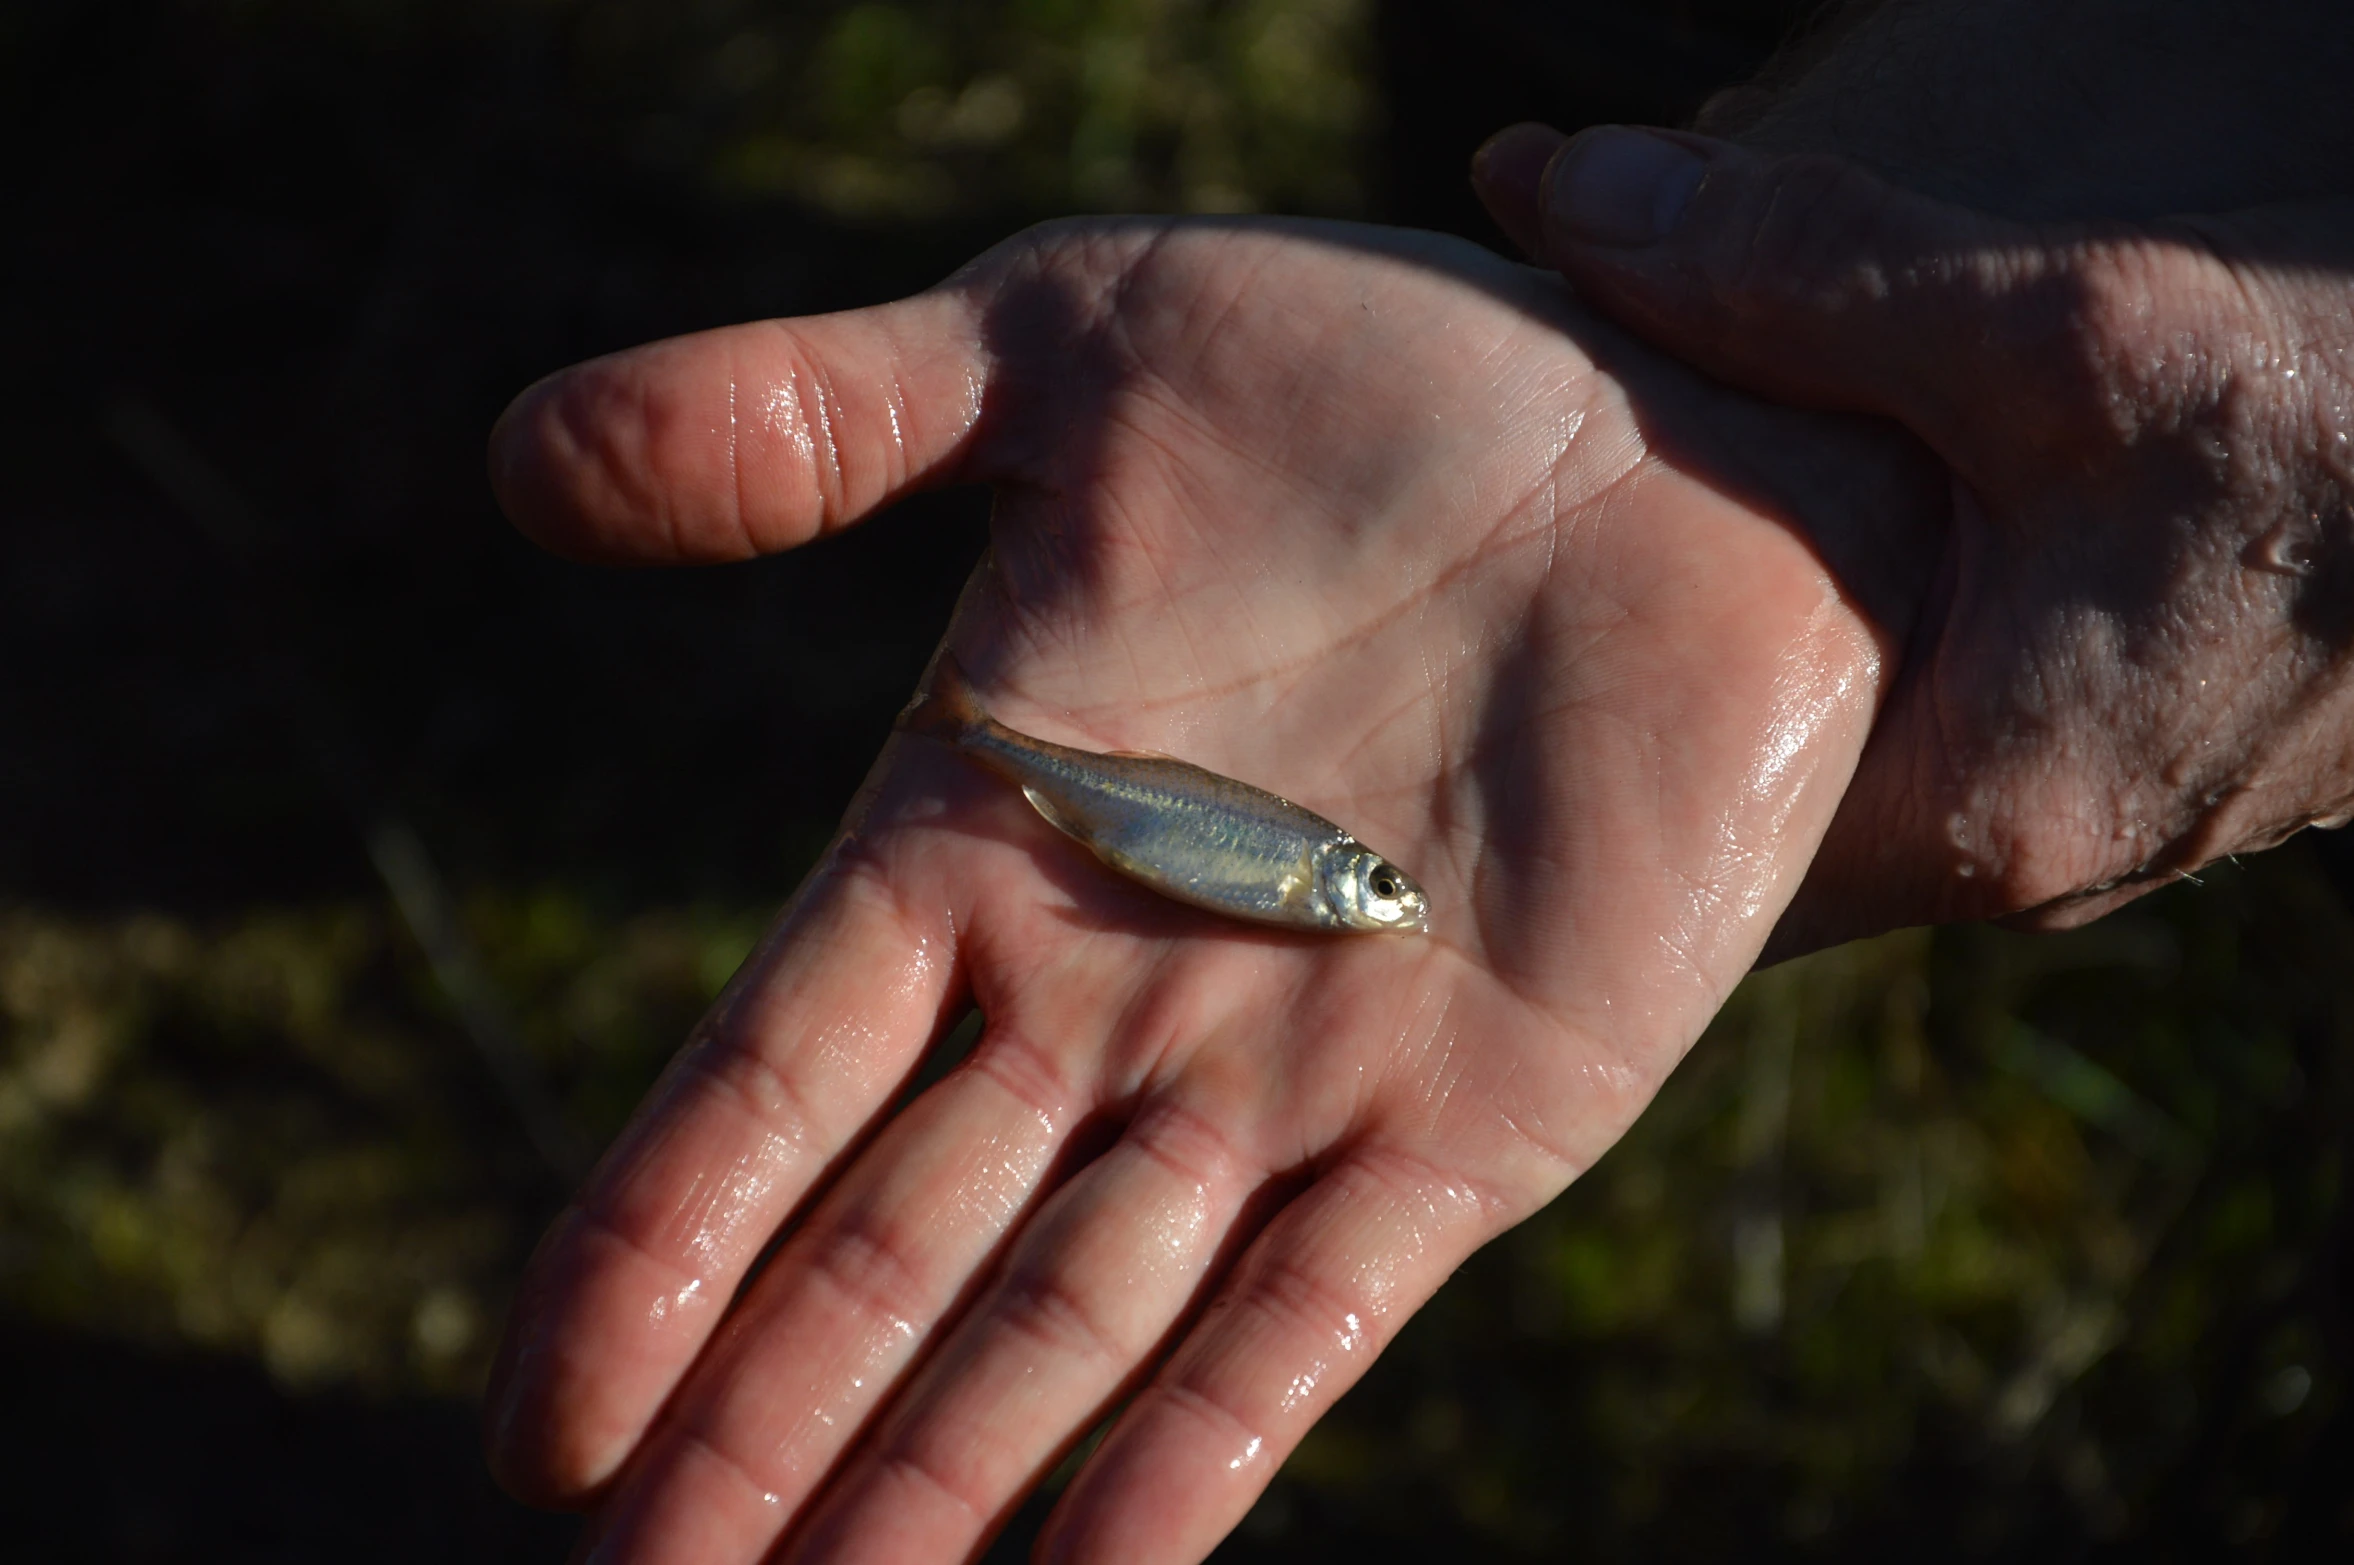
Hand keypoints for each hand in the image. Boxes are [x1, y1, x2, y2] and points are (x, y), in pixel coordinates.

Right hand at [480, 217, 1923, 1562]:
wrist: (1677, 422)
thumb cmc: (1375, 371)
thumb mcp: (1061, 346)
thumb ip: (805, 416)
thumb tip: (516, 462)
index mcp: (989, 827)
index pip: (770, 1075)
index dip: (653, 1245)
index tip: (536, 1420)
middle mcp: (1113, 987)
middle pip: (894, 1255)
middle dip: (762, 1429)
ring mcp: (1294, 1071)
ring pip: (1073, 1327)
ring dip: (937, 1487)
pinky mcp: (1478, 1121)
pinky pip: (1311, 1322)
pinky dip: (1196, 1462)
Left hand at [1477, 123, 2353, 953]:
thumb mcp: (2067, 321)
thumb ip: (1793, 266)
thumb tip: (1551, 189)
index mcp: (1992, 803)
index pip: (1686, 852)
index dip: (1543, 755)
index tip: (1431, 660)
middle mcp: (2031, 841)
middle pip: (1746, 794)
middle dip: (1615, 687)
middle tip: (1462, 583)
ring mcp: (2092, 790)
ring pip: (1837, 735)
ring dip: (1727, 637)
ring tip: (1571, 532)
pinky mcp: (2134, 717)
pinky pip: (1930, 686)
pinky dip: (1841, 608)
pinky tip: (1773, 509)